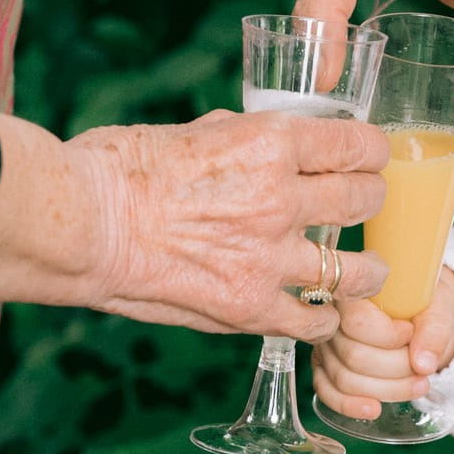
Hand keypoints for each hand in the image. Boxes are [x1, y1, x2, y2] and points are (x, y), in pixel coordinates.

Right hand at [0, 109, 391, 334]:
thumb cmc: (115, 168)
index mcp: (269, 143)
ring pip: (355, 269)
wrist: (78, 225)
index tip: (373, 159)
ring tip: (365, 271)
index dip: (374, 152)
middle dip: (371, 201)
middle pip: (366, 199)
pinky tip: (321, 315)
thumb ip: (234, 138)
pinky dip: (323, 319)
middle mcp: (281, 198)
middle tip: (366, 208)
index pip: (358, 145)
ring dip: (365, 269)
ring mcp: (269, 259)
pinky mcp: (249, 308)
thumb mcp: (185, 132)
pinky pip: (313, 321)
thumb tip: (251, 137)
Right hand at [311, 275, 453, 420]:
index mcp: (355, 290)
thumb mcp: (437, 307)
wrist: (416, 309)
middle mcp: (332, 316)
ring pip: (345, 379)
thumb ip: (434, 330)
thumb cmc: (422, 303)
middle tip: (425, 370)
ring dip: (386, 390)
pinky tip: (373, 410)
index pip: (357, 323)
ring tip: (419, 385)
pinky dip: (350, 405)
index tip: (411, 333)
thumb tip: (424, 365)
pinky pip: (327, 391)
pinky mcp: (325, 365)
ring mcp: (325, 343)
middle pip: (353, 357)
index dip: (389, 337)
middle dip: (396, 369)